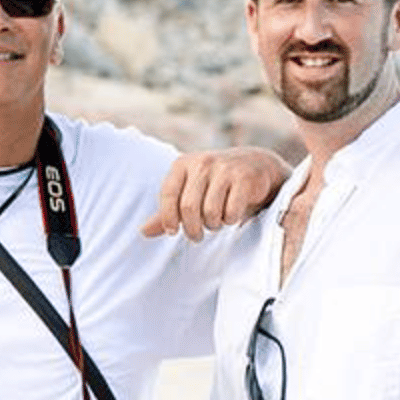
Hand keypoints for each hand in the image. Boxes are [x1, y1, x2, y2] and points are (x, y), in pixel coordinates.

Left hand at [140, 146, 290, 239]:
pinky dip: (230, 220)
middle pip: (188, 207)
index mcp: (182, 164)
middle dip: (192, 228)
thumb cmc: (215, 184)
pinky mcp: (244, 178)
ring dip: (212, 225)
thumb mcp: (188, 193)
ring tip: (215, 223)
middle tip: (197, 236)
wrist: (255, 167)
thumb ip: (167, 212)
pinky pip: (230, 211)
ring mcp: (224, 169)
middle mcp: (202, 163)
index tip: (173, 231)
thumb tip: (143, 232)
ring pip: (210, 211)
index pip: (167, 194)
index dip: (168, 217)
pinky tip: (230, 215)